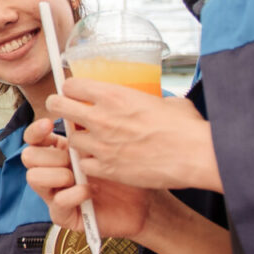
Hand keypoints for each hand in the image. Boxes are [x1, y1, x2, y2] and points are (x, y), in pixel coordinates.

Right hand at [21, 118, 165, 239]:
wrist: (145, 204)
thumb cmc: (129, 170)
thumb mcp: (110, 142)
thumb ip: (91, 125)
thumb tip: (80, 98)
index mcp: (61, 151)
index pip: (35, 137)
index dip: (36, 130)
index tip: (49, 123)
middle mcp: (54, 171)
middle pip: (28, 156)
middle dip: (48, 154)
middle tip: (70, 156)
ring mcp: (56, 193)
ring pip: (33, 177)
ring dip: (56, 173)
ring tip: (78, 175)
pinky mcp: (64, 215)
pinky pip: (57, 203)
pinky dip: (72, 194)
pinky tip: (89, 191)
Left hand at [44, 81, 222, 192]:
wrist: (195, 156)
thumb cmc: (186, 127)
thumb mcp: (164, 101)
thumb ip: (146, 100)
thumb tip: (150, 102)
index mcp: (114, 95)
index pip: (72, 85)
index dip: (71, 89)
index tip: (74, 93)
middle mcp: (101, 118)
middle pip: (58, 107)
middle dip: (58, 108)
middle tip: (64, 111)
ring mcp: (101, 145)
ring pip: (70, 140)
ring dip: (79, 139)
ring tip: (93, 141)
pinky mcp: (107, 168)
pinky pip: (85, 165)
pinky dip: (91, 164)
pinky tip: (103, 161)